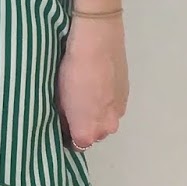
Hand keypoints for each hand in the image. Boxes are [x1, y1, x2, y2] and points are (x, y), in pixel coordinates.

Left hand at [56, 16, 129, 150]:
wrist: (98, 40)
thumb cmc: (72, 69)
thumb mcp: (59, 97)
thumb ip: (65, 118)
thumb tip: (67, 124)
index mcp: (88, 131)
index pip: (77, 146)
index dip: (67, 135)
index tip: (61, 123)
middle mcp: (107, 128)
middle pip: (94, 135)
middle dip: (83, 126)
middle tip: (71, 107)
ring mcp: (119, 112)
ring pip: (105, 121)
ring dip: (96, 114)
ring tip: (85, 93)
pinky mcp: (127, 95)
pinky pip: (113, 107)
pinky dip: (106, 101)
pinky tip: (98, 85)